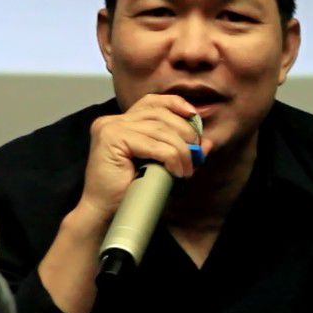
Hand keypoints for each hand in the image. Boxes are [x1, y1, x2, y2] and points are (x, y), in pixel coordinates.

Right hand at [76, 94, 208, 222]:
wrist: (105, 211)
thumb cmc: (130, 190)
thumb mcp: (161, 165)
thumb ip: (181, 150)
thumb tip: (207, 143)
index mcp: (121, 121)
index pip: (152, 102)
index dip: (175, 104)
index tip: (194, 115)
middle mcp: (113, 120)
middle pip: (160, 115)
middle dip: (185, 132)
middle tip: (196, 155)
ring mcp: (110, 127)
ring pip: (160, 130)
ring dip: (181, 150)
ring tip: (186, 169)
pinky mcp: (112, 139)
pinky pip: (154, 145)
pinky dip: (171, 157)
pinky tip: (176, 171)